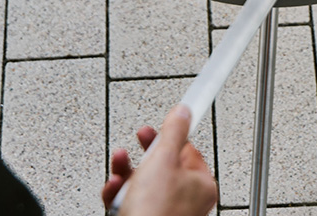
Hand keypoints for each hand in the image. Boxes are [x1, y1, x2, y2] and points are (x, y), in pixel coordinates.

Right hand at [101, 105, 217, 215]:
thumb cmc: (157, 212)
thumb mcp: (162, 160)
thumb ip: (172, 132)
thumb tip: (184, 111)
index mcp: (202, 183)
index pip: (188, 147)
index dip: (171, 133)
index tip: (164, 119)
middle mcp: (187, 199)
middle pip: (164, 164)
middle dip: (144, 153)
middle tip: (138, 141)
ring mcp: (167, 211)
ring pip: (145, 181)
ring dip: (127, 171)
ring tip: (120, 164)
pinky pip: (133, 199)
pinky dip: (121, 191)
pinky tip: (114, 187)